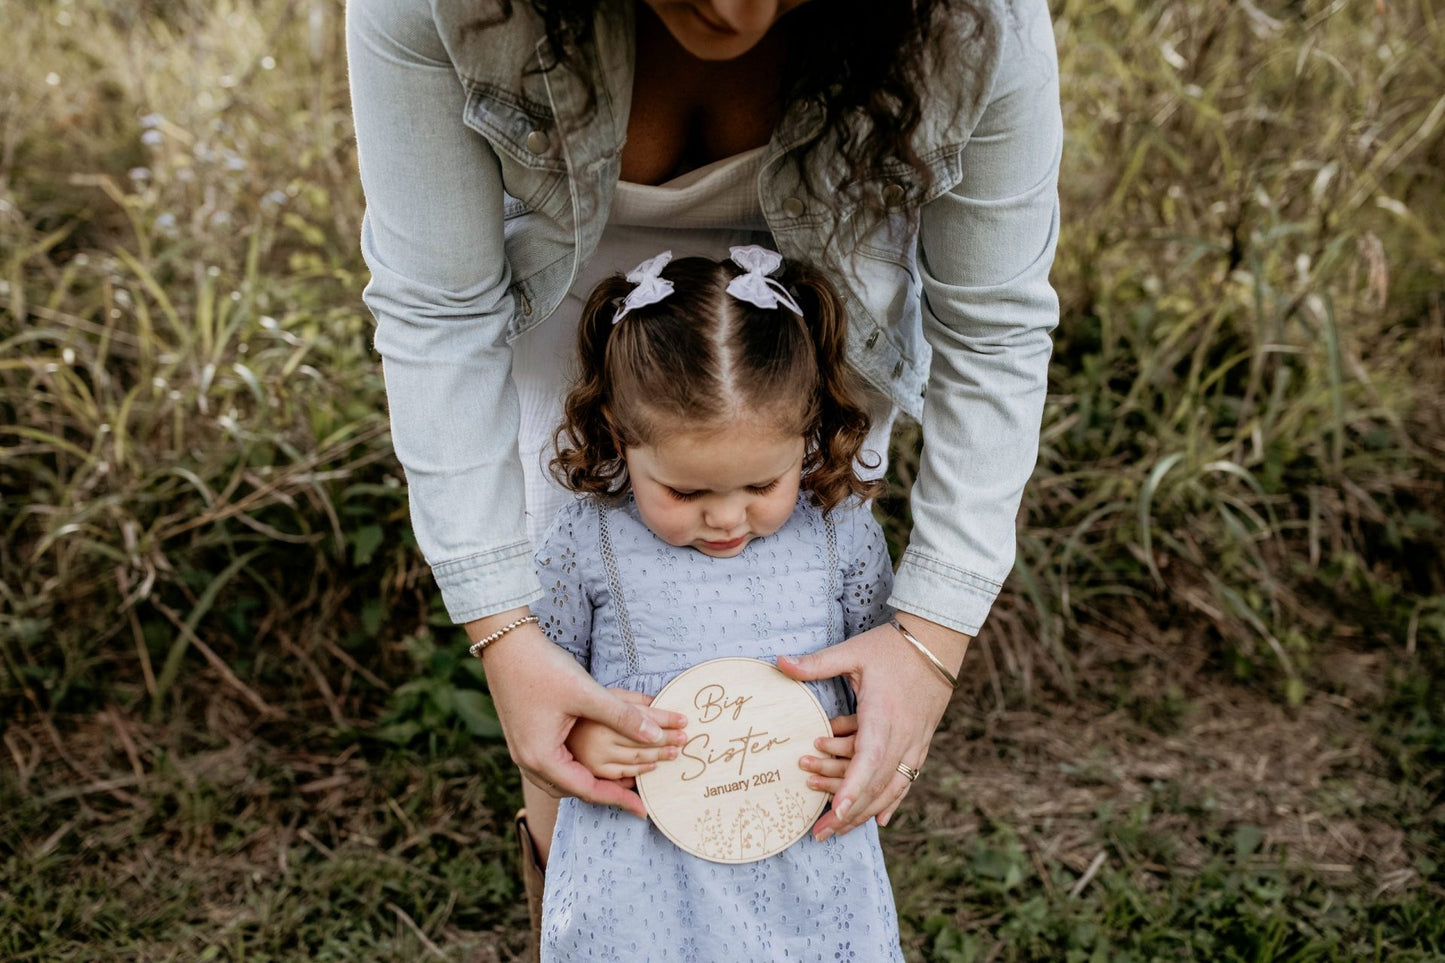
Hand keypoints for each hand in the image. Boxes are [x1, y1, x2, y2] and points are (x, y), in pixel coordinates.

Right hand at [472, 609, 688, 817]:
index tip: (642, 808)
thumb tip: (657, 736)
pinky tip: (588, 760)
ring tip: (613, 782)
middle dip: (604, 793)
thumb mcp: (587, 693)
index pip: (587, 790)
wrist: (505, 644)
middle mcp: (528, 760)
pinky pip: (551, 765)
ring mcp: (522, 750)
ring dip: (587, 782)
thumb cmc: (543, 668)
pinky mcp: (523, 736)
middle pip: (571, 790)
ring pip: (560, 779)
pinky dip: (574, 768)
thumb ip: (623, 716)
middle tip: (632, 795)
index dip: (618, 799)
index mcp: (542, 757)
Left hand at [777, 612, 967, 838]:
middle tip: (819, 834)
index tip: (837, 809)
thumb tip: (778, 663)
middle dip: (849, 812)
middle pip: (876, 784)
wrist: (938, 643)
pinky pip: (907, 780)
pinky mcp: (920, 743)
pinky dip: (892, 802)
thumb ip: (816, 663)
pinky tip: (879, 821)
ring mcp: (914, 743)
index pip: (868, 759)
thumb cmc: (892, 647)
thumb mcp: (853, 651)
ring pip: (891, 788)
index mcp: (882, 715)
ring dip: (865, 812)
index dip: (853, 786)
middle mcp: (902, 736)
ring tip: (838, 830)